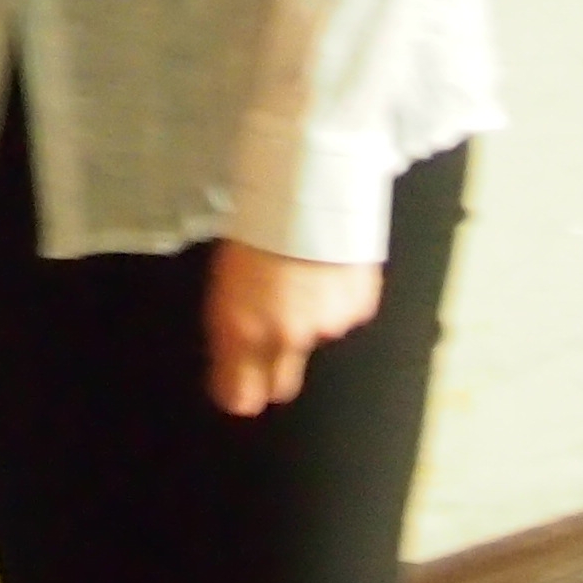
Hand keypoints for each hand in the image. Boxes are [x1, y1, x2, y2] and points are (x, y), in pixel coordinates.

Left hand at [203, 241, 381, 416]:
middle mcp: (285, 336)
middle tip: (269, 336)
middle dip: (272, 370)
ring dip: (308, 321)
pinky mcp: (357, 309)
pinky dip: (335, 300)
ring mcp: (326, 325)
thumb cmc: (256, 225)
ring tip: (301, 278)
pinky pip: (343, 316)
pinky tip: (326, 268)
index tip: (235, 389)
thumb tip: (231, 370)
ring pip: (314, 341)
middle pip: (280, 385)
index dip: (238, 393)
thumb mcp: (226, 280)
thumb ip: (232, 330)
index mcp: (242, 329)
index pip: (241, 396)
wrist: (308, 186)